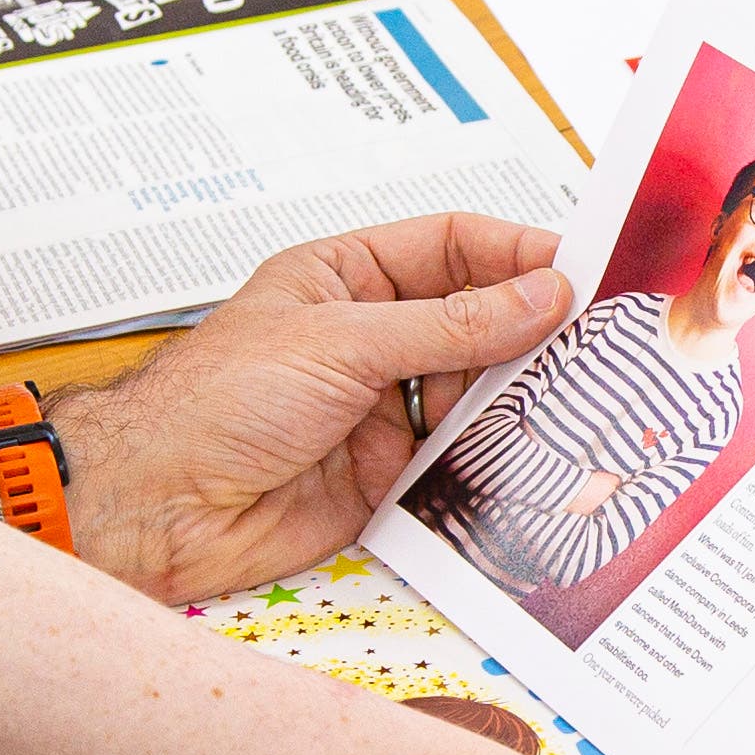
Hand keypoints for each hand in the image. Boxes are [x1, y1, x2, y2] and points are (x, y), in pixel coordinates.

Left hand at [51, 214, 568, 603]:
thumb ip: (450, 324)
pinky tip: (533, 458)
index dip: (517, 255)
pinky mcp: (386, 476)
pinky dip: (496, 459)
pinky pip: (459, 461)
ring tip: (575, 401)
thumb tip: (541, 295)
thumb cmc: (214, 404)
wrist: (157, 506)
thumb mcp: (342, 343)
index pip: (452, 247)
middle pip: (475, 319)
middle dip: (530, 330)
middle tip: (598, 341)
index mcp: (346, 277)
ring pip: (475, 392)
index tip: (581, 270)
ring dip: (519, 398)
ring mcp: (379, 407)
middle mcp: (369, 337)